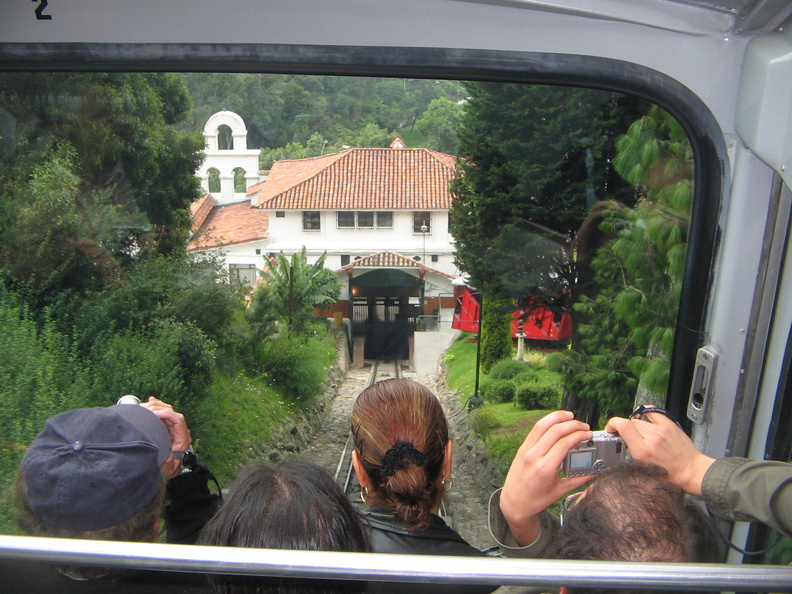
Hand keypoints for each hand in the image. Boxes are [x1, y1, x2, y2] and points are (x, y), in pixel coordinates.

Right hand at [141, 397, 191, 477]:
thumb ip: (169, 462)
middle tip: (145, 409)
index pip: (178, 419)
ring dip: (156, 406)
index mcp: (183, 437)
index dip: (166, 414)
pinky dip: (157, 407)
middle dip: (159, 408)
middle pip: (172, 412)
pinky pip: (163, 413)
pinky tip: (150, 401)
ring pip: (167, 411)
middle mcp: (179, 430)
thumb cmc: (169, 467)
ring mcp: (173, 427)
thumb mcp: (168, 466)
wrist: (170, 469)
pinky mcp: (167, 426)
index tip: (154, 413)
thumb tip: (168, 456)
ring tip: (144, 405)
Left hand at [500, 410, 592, 545]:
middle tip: (584, 426)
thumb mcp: (560, 491)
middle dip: (573, 425)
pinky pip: (535, 430)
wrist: (514, 503)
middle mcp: (534, 456)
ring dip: (557, 417)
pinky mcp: (522, 448)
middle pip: (555, 431)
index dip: (579, 435)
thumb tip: (595, 472)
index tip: (588, 434)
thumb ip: (579, 479)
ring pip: (542, 425)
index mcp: (545, 468)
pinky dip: (547, 422)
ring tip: (570, 416)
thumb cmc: (536, 500)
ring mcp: (526, 450)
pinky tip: (556, 422)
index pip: (564, 443)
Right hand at [605, 411, 713, 495]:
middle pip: (630, 423)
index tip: (611, 429)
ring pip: (639, 420)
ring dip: (635, 426)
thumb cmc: (669, 474)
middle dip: (624, 429)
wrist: (691, 471)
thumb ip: (631, 452)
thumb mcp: (643, 468)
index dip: (612, 424)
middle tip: (626, 436)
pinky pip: (652, 412)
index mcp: (643, 451)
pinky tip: (643, 417)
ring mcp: (662, 430)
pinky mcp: (669, 425)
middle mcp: (652, 438)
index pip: (622, 425)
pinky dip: (645, 413)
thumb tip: (622, 439)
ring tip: (639, 434)